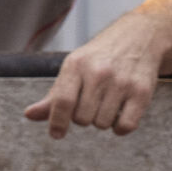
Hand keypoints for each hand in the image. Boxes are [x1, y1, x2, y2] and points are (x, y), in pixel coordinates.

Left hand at [25, 15, 164, 137]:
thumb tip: (29, 115)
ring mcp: (122, 82)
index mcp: (77, 64)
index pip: (62, 101)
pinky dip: (120, 128)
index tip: (56, 134)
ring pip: (102, 124)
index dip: (57, 122)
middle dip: (84, 117)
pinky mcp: (142, 92)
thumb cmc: (100, 57)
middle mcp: (99, 72)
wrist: (140, 36)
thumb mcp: (74, 68)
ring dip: (102, 121)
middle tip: (91, 103)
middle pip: (82, 119)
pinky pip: (125, 126)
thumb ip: (53, 96)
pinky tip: (120, 114)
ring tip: (107, 102)